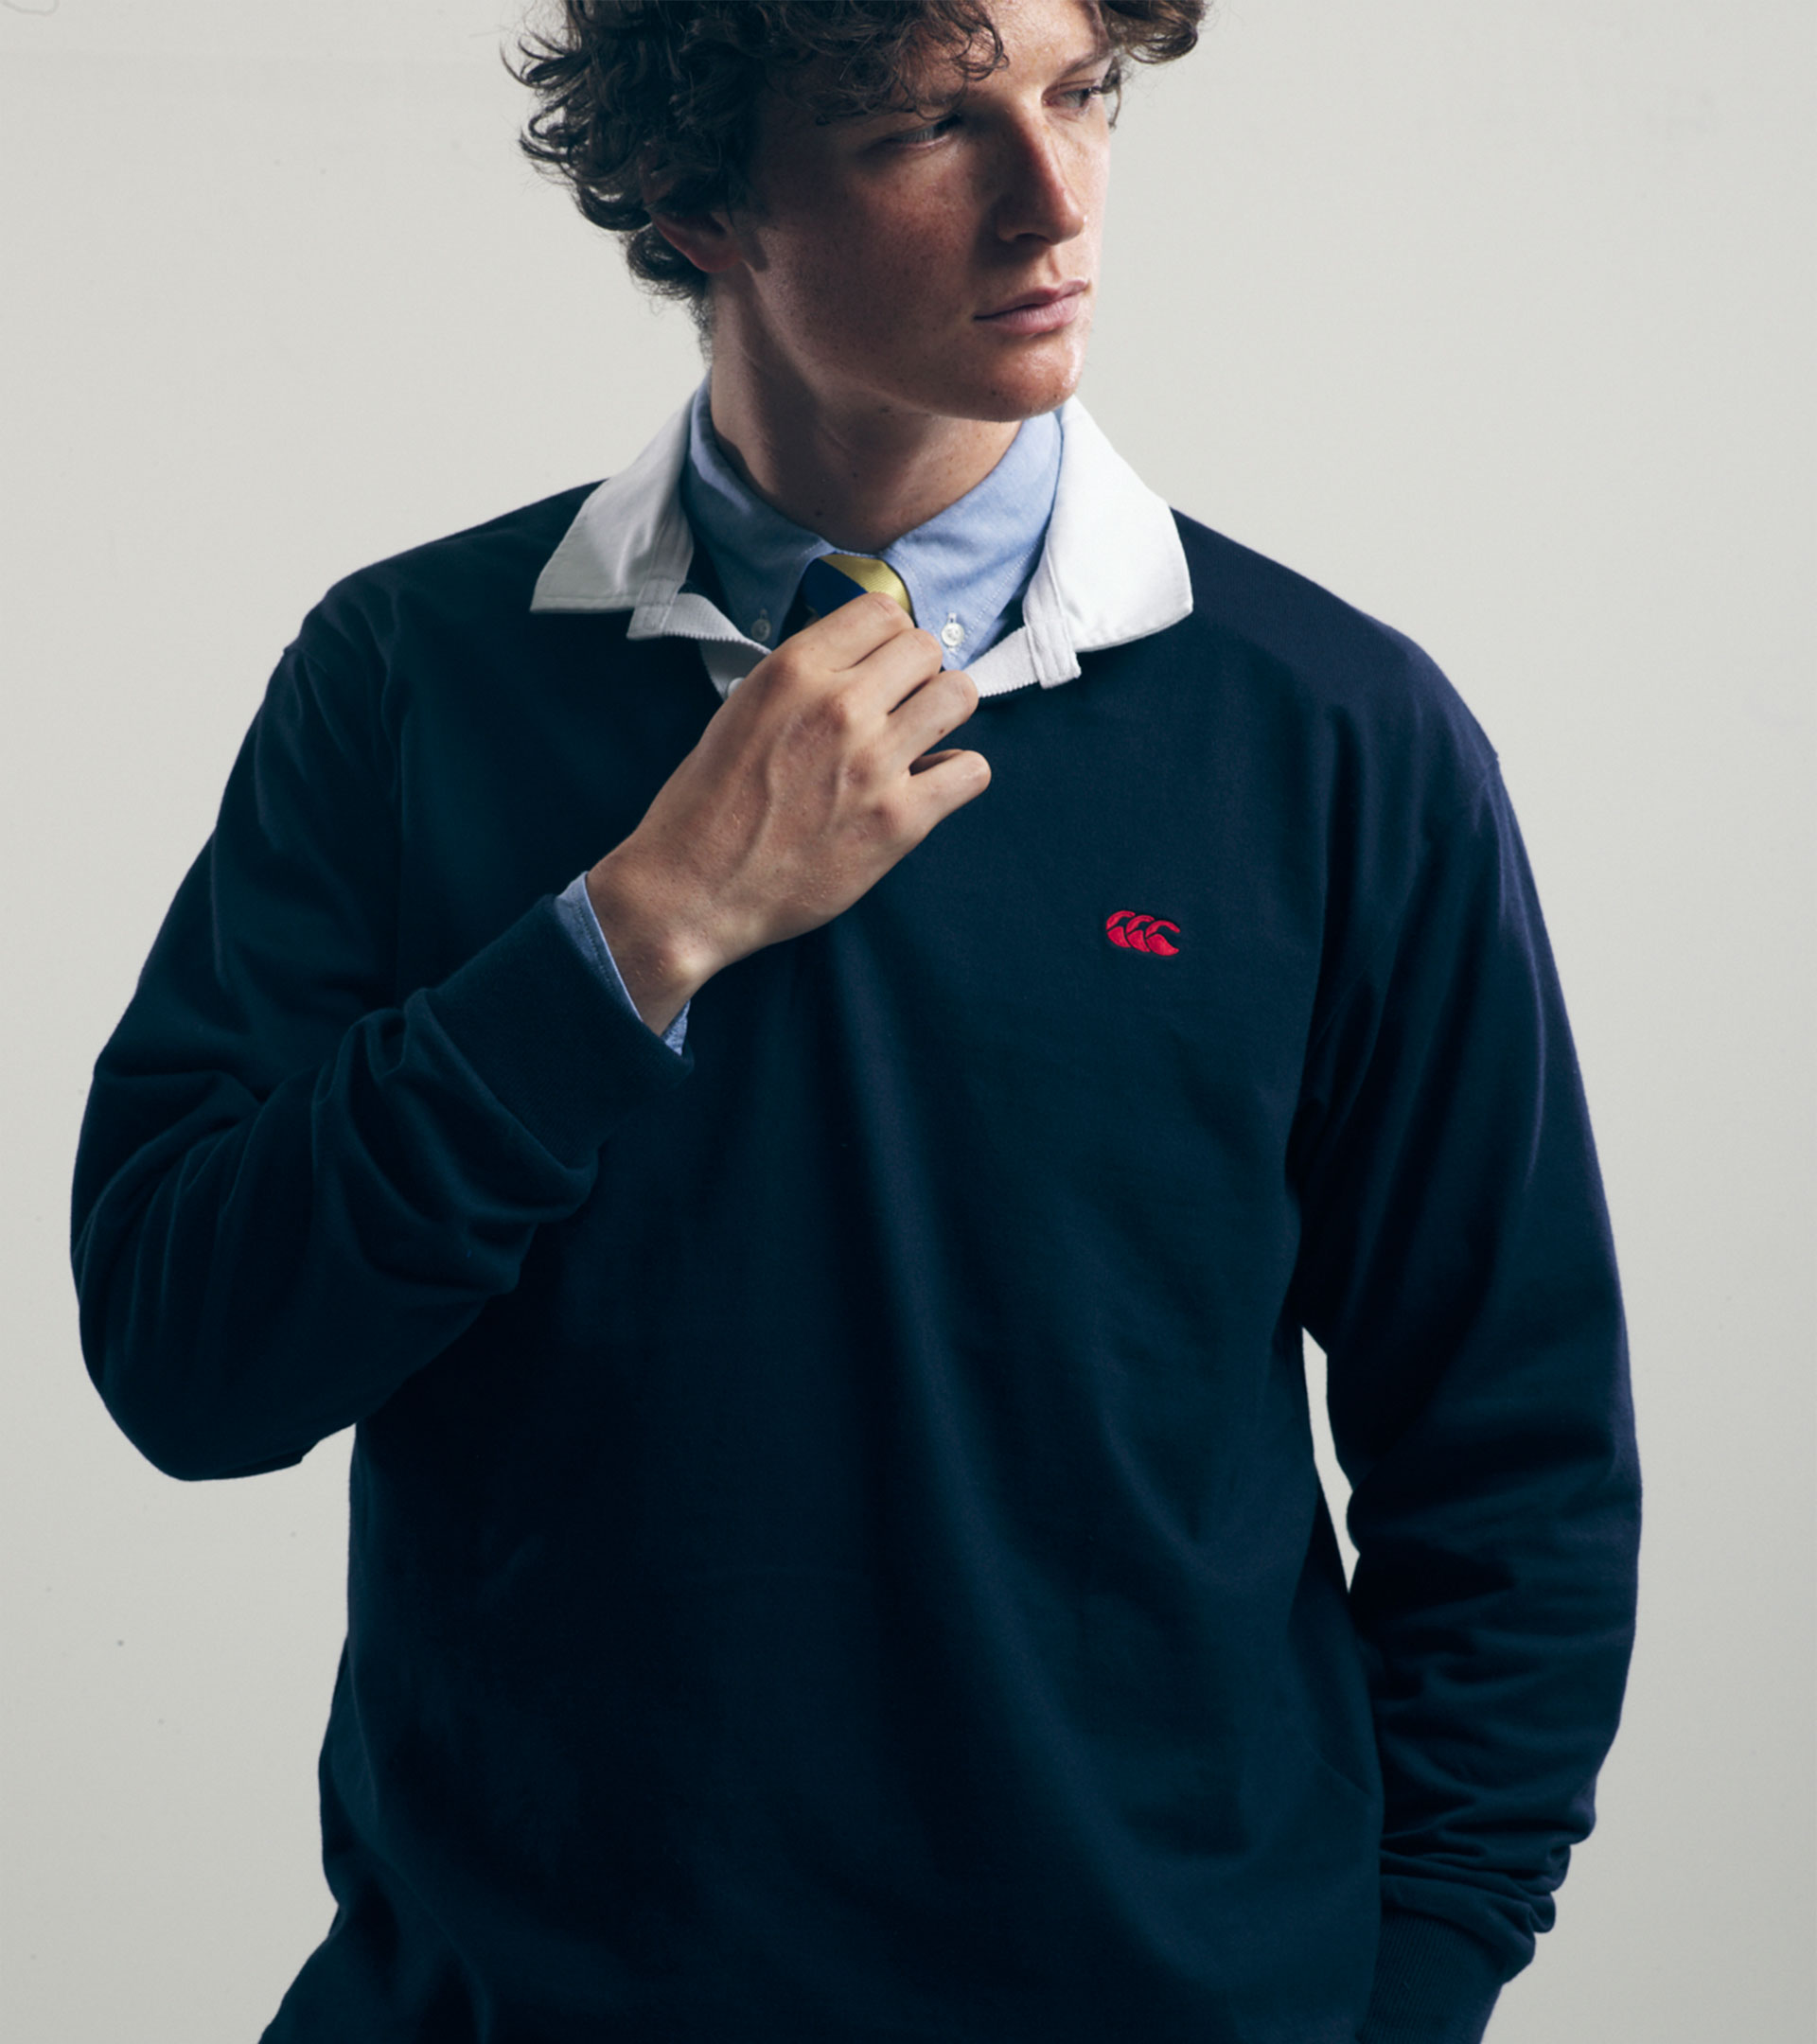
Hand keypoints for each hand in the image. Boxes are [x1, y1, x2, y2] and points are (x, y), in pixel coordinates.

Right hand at [585, 594, 988, 1032]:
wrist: (694, 888)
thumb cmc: (709, 803)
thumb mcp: (742, 709)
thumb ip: (803, 679)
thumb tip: (859, 663)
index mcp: (794, 671)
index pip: (882, 611)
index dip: (888, 639)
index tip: (882, 666)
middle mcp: (839, 706)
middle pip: (925, 649)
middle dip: (917, 675)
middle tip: (899, 708)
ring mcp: (874, 763)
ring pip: (959, 696)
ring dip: (944, 715)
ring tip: (919, 741)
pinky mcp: (900, 820)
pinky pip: (971, 771)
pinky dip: (957, 776)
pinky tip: (929, 787)